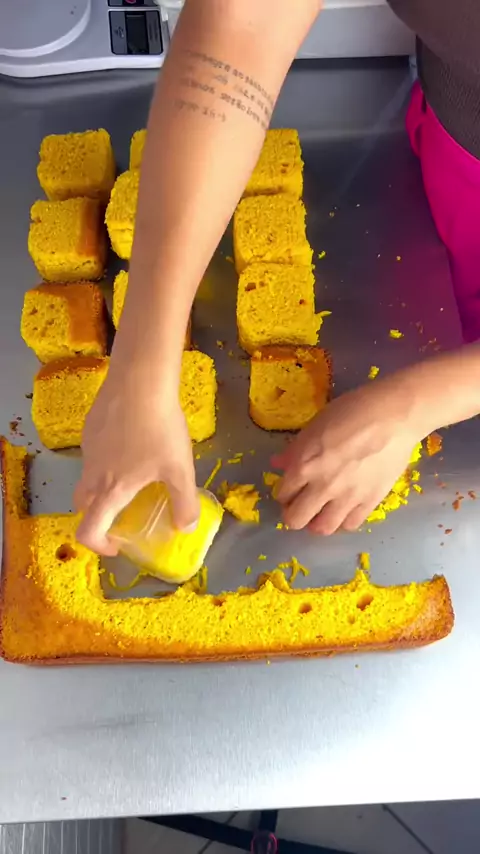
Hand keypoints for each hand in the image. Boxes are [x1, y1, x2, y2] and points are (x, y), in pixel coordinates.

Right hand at [74, 371, 198, 554]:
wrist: (140, 380)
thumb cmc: (160, 428)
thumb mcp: (180, 469)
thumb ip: (184, 502)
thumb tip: (186, 528)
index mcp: (111, 490)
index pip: (88, 531)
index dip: (99, 545)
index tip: (117, 544)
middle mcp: (92, 473)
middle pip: (83, 505)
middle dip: (99, 516)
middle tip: (124, 513)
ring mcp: (88, 449)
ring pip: (87, 478)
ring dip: (103, 488)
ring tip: (134, 476)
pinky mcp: (90, 428)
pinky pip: (93, 455)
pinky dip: (106, 462)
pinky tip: (132, 444)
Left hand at [272, 376, 419, 534]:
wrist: (394, 417)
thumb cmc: (352, 411)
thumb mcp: (316, 425)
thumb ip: (295, 449)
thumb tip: (278, 464)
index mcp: (304, 466)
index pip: (283, 494)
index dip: (284, 493)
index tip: (290, 490)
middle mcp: (322, 487)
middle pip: (297, 519)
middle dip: (293, 515)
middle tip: (300, 506)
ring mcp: (347, 497)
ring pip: (323, 528)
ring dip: (317, 523)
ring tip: (321, 513)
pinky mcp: (371, 502)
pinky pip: (351, 524)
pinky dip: (343, 521)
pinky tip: (344, 511)